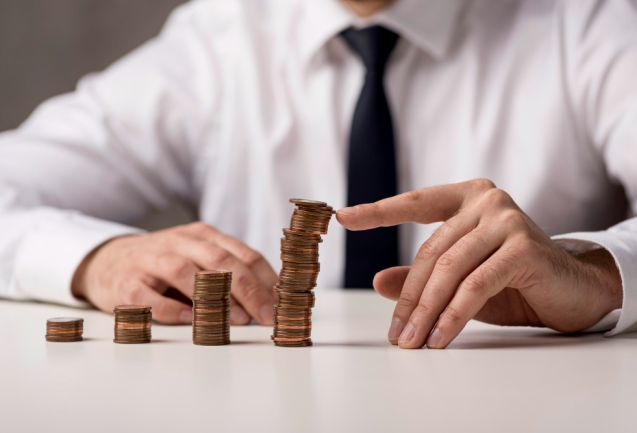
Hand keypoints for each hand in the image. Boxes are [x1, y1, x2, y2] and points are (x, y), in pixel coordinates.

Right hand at [72, 222, 277, 324]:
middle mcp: (178, 242)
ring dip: (213, 297)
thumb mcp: (199, 258)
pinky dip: (170, 309)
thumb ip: (229, 273)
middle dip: (249, 289)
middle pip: (219, 261)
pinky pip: (149, 296)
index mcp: (202, 235)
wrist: (107, 261)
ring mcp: (149, 260)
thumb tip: (269, 300)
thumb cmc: (164, 264)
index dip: (266, 278)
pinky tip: (188, 320)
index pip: (242, 253)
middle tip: (267, 315)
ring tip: (236, 319)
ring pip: (184, 272)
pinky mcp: (125, 283)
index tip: (283, 302)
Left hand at [336, 179, 622, 348]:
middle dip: (409, 297)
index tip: (343, 217)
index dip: (379, 211)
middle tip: (396, 333)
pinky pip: (475, 285)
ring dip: (427, 311)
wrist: (572, 290)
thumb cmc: (513, 280)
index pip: (416, 202)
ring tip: (412, 341)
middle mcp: (487, 200)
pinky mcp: (523, 247)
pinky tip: (440, 337)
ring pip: (450, 269)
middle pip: (432, 251)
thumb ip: (422, 275)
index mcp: (467, 197)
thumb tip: (377, 281)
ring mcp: (506, 219)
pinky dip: (453, 315)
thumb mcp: (460, 277)